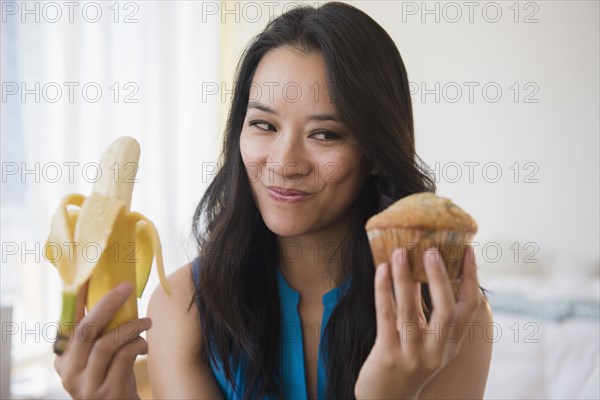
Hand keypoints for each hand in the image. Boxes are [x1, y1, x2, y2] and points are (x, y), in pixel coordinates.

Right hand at [54, 282, 150, 398]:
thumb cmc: (115, 376)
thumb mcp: (101, 356)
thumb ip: (101, 334)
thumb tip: (115, 293)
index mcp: (64, 359)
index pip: (69, 323)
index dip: (77, 299)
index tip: (88, 278)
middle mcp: (69, 373)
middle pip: (85, 330)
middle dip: (107, 304)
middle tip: (126, 288)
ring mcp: (86, 385)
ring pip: (105, 344)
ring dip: (129, 327)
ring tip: (146, 321)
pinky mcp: (107, 392)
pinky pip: (123, 358)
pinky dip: (136, 344)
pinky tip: (144, 344)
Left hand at [355, 246, 480, 398]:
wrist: (387, 398)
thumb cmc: (407, 360)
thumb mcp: (429, 340)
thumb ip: (430, 311)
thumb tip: (426, 267)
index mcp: (452, 344)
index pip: (470, 308)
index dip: (471, 278)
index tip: (468, 251)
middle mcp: (438, 351)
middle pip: (446, 312)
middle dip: (439, 279)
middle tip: (431, 251)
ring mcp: (413, 356)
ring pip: (411, 312)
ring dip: (405, 279)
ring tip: (399, 253)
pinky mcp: (388, 356)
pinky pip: (386, 317)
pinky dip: (383, 291)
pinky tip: (381, 271)